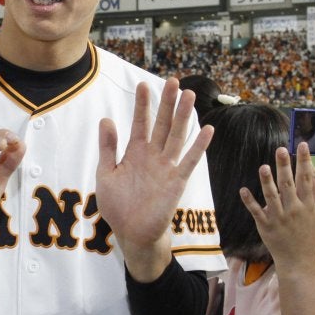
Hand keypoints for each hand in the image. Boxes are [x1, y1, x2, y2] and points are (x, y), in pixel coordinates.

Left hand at [95, 79, 212, 280]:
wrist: (131, 232)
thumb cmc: (118, 206)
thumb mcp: (106, 174)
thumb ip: (108, 148)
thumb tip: (106, 119)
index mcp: (135, 153)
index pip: (140, 123)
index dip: (142, 105)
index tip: (143, 84)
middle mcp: (153, 156)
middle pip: (162, 124)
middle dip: (167, 103)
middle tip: (173, 81)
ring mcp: (166, 168)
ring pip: (177, 137)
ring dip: (183, 117)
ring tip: (189, 96)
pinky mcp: (176, 182)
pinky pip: (189, 161)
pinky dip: (199, 146)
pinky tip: (208, 130)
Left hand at [239, 143, 314, 272]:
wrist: (298, 260)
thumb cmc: (308, 234)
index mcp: (307, 205)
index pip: (306, 179)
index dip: (305, 162)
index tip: (303, 145)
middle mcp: (294, 210)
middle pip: (288, 184)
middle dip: (285, 166)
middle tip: (280, 149)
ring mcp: (279, 218)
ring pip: (272, 197)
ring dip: (266, 181)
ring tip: (263, 166)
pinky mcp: (265, 226)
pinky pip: (256, 212)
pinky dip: (249, 201)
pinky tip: (243, 190)